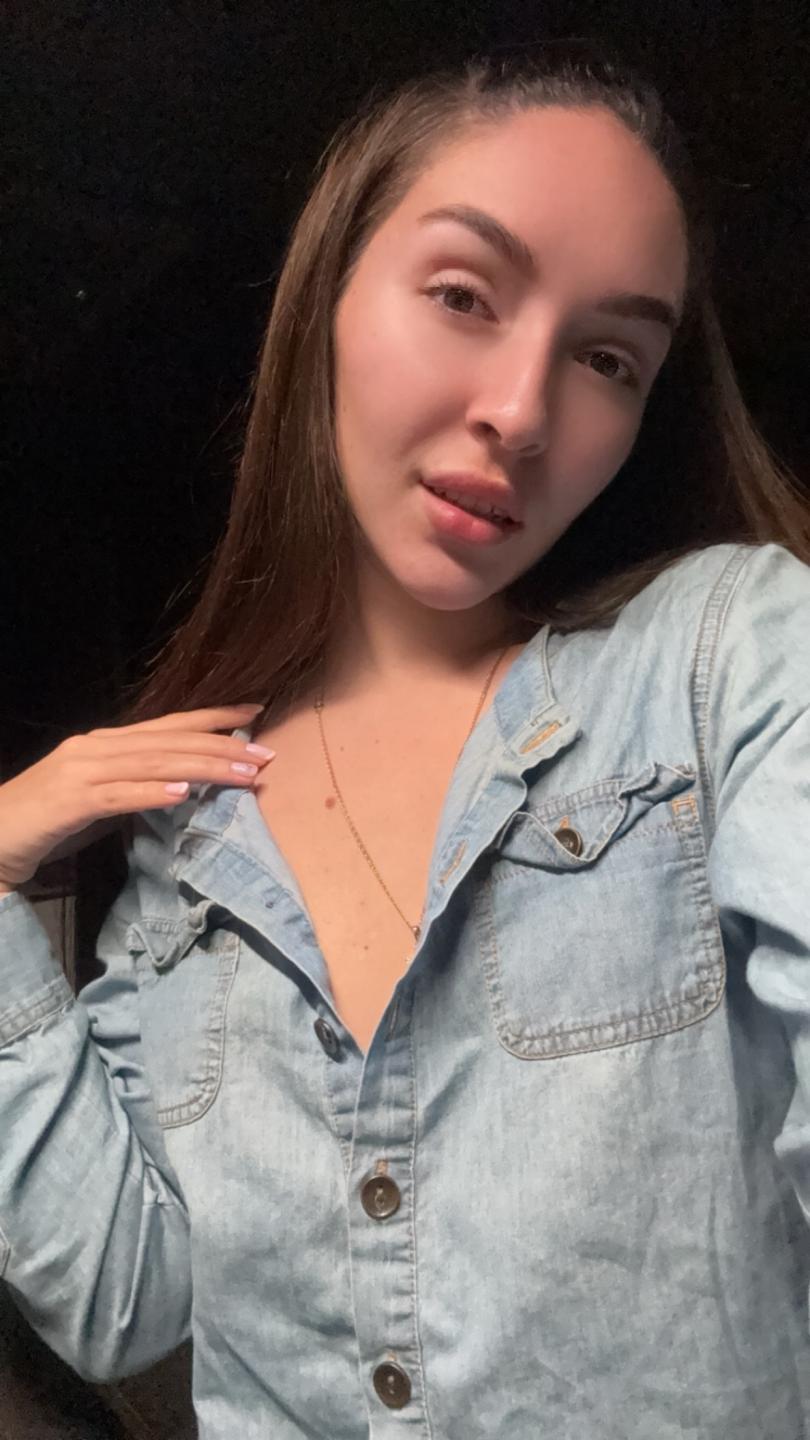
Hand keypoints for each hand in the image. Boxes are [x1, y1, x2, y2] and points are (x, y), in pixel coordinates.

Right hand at [0, 705, 273, 890]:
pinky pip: (118, 795)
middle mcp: (96, 747)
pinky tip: (182, 793)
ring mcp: (81, 771)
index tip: (257, 711)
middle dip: (222, 746)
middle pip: (170, 741)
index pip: (170, 724)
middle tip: (265, 754)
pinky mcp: (69, 801)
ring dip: (203, 768)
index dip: (214, 716)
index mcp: (106, 741)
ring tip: (242, 774)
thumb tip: (185, 785)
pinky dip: (151, 792)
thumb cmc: (46, 819)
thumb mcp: (99, 795)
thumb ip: (135, 784)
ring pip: (154, 763)